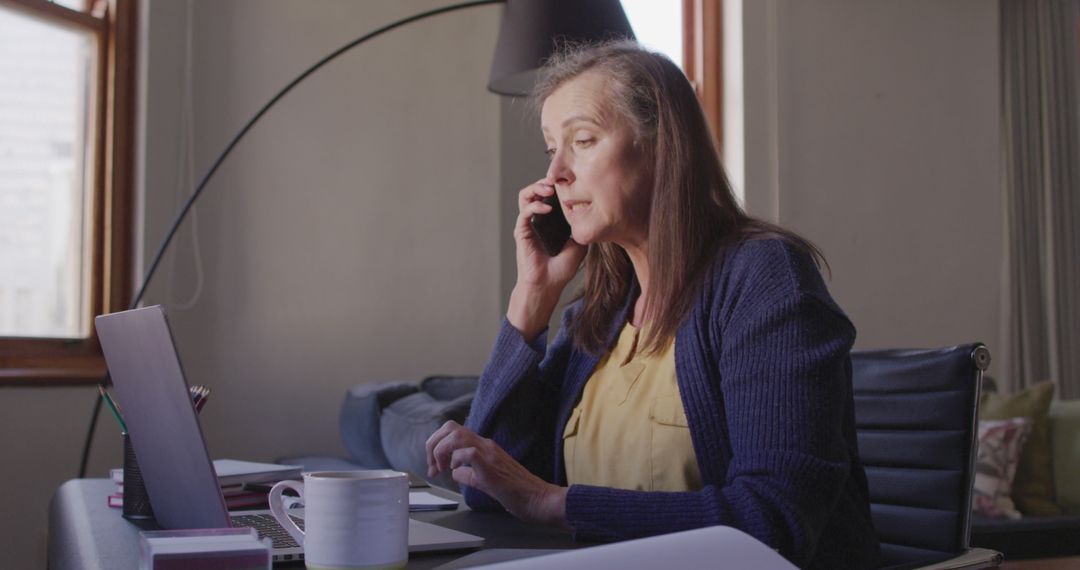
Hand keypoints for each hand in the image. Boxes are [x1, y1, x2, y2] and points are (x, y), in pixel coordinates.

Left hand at [425, 420, 567, 527]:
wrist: (538, 499)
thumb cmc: (517, 492)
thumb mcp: (486, 481)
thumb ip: (469, 474)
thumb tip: (456, 472)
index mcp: (484, 447)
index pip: (453, 431)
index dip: (437, 445)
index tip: (433, 466)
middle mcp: (486, 445)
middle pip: (450, 427)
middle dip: (433, 444)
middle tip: (432, 465)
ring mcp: (490, 453)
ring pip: (456, 435)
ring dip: (441, 451)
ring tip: (441, 469)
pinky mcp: (492, 467)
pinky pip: (468, 453)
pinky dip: (456, 460)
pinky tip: (456, 471)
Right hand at [508, 180, 586, 339]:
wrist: (549, 285)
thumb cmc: (562, 268)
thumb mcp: (579, 243)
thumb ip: (581, 225)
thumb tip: (592, 210)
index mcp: (550, 220)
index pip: (551, 194)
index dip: (558, 184)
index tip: (571, 180)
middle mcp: (537, 219)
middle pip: (537, 190)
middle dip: (546, 181)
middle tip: (557, 180)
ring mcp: (528, 224)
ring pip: (526, 196)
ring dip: (537, 188)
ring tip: (549, 188)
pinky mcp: (521, 231)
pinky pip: (525, 212)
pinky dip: (535, 206)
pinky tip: (547, 208)